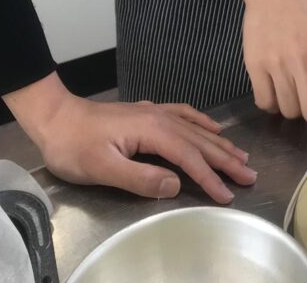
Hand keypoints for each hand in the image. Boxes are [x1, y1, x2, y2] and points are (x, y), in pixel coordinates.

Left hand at [5, 73, 256, 201]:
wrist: (56, 117)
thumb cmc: (75, 146)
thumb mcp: (103, 168)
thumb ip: (141, 178)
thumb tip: (177, 184)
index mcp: (152, 131)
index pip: (189, 157)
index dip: (211, 177)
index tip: (229, 195)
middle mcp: (160, 118)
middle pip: (200, 141)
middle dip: (226, 159)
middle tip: (250, 174)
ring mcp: (155, 113)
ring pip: (196, 128)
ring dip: (220, 143)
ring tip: (241, 155)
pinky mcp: (148, 113)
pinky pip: (185, 115)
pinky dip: (202, 121)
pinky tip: (211, 126)